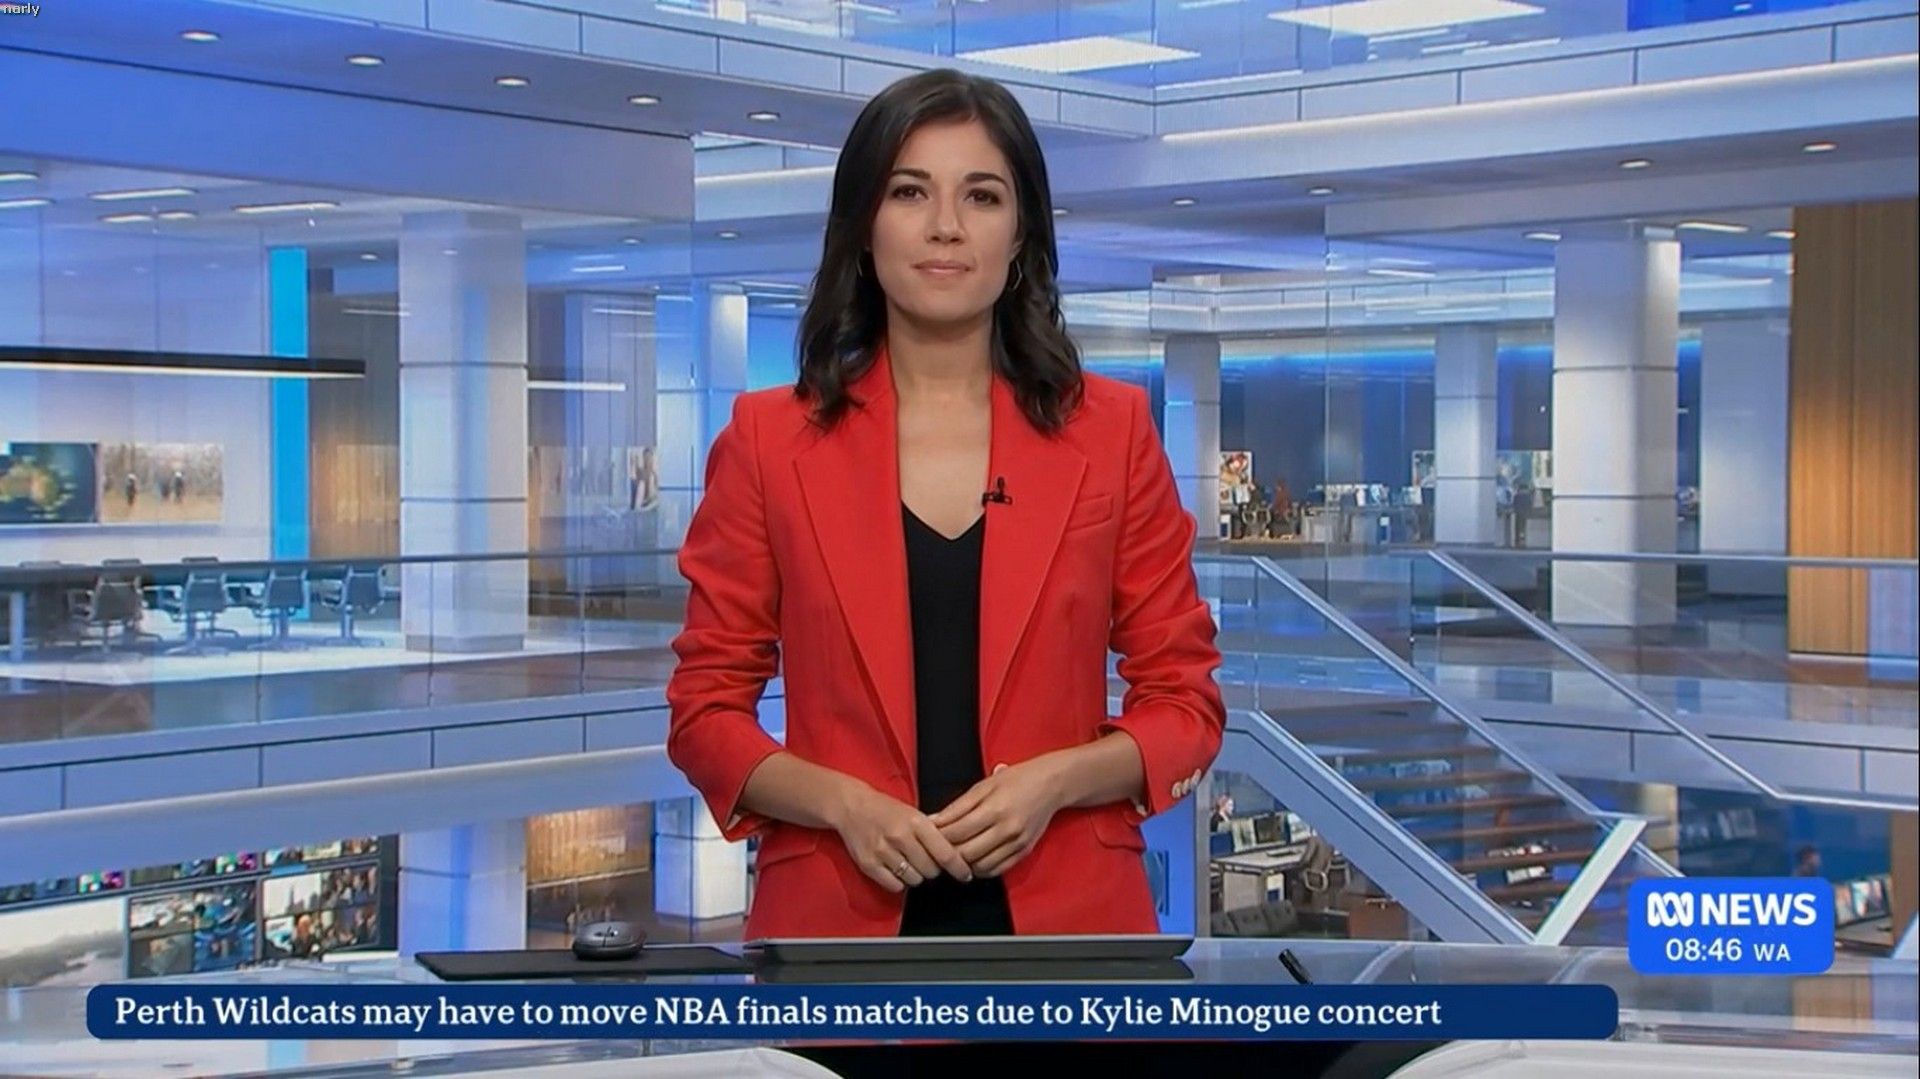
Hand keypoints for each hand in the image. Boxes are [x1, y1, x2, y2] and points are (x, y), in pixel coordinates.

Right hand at [828, 781, 972, 893]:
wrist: (851, 807)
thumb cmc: (887, 810)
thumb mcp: (914, 814)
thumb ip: (934, 834)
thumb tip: (957, 856)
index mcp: (916, 822)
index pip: (945, 853)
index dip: (959, 868)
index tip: (966, 875)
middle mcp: (900, 837)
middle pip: (931, 870)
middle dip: (933, 869)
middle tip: (926, 860)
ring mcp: (883, 852)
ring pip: (914, 880)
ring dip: (916, 875)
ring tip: (909, 862)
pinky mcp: (869, 865)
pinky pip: (895, 886)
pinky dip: (899, 881)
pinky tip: (896, 868)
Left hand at [930, 758, 1065, 877]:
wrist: (1051, 784)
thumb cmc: (1016, 780)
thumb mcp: (984, 786)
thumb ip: (958, 806)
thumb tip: (933, 821)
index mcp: (994, 809)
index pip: (956, 832)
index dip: (937, 837)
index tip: (927, 836)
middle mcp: (1007, 829)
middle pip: (966, 853)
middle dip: (947, 853)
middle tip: (936, 849)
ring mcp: (1017, 843)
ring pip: (980, 866)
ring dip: (963, 864)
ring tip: (954, 855)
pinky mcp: (1024, 851)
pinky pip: (997, 870)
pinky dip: (981, 869)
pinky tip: (973, 860)